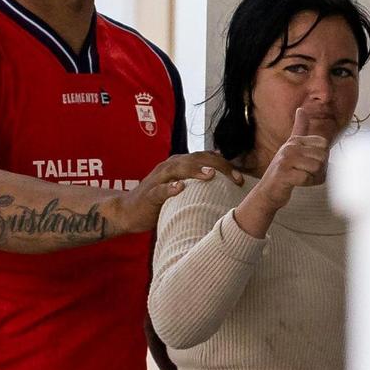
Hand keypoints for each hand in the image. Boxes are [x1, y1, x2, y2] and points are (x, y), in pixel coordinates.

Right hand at [106, 152, 243, 235]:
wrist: (127, 211)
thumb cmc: (159, 201)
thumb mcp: (182, 188)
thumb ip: (198, 181)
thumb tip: (223, 177)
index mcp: (180, 164)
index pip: (206, 158)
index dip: (225, 165)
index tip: (241, 178)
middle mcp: (170, 167)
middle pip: (196, 159)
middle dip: (217, 166)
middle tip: (235, 177)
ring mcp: (158, 179)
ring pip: (178, 169)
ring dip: (194, 170)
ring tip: (210, 175)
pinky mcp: (148, 194)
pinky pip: (159, 189)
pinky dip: (169, 188)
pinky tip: (179, 188)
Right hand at [233, 106, 328, 237]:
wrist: (268, 191)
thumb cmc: (284, 171)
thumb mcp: (291, 147)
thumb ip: (299, 129)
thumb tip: (301, 109)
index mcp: (294, 140)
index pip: (323, 144)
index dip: (322, 157)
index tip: (309, 162)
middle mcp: (290, 147)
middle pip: (323, 156)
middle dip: (319, 169)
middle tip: (306, 173)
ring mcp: (286, 160)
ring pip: (317, 167)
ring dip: (313, 177)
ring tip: (301, 178)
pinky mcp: (284, 174)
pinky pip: (307, 178)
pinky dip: (306, 183)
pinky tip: (296, 183)